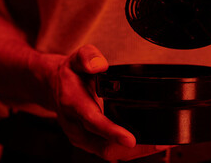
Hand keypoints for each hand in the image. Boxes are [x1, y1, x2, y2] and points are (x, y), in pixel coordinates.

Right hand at [42, 45, 163, 160]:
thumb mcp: (76, 57)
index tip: (130, 139)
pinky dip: (128, 152)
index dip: (111, 132)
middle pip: (104, 146)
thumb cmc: (69, 74)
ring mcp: (80, 137)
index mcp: (73, 104)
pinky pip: (108, 153)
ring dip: (133, 153)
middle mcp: (75, 126)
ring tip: (157, 146)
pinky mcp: (87, 143)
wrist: (52, 87)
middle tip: (158, 144)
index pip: (93, 121)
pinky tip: (145, 146)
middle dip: (132, 149)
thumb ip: (88, 57)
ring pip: (108, 153)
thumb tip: (100, 64)